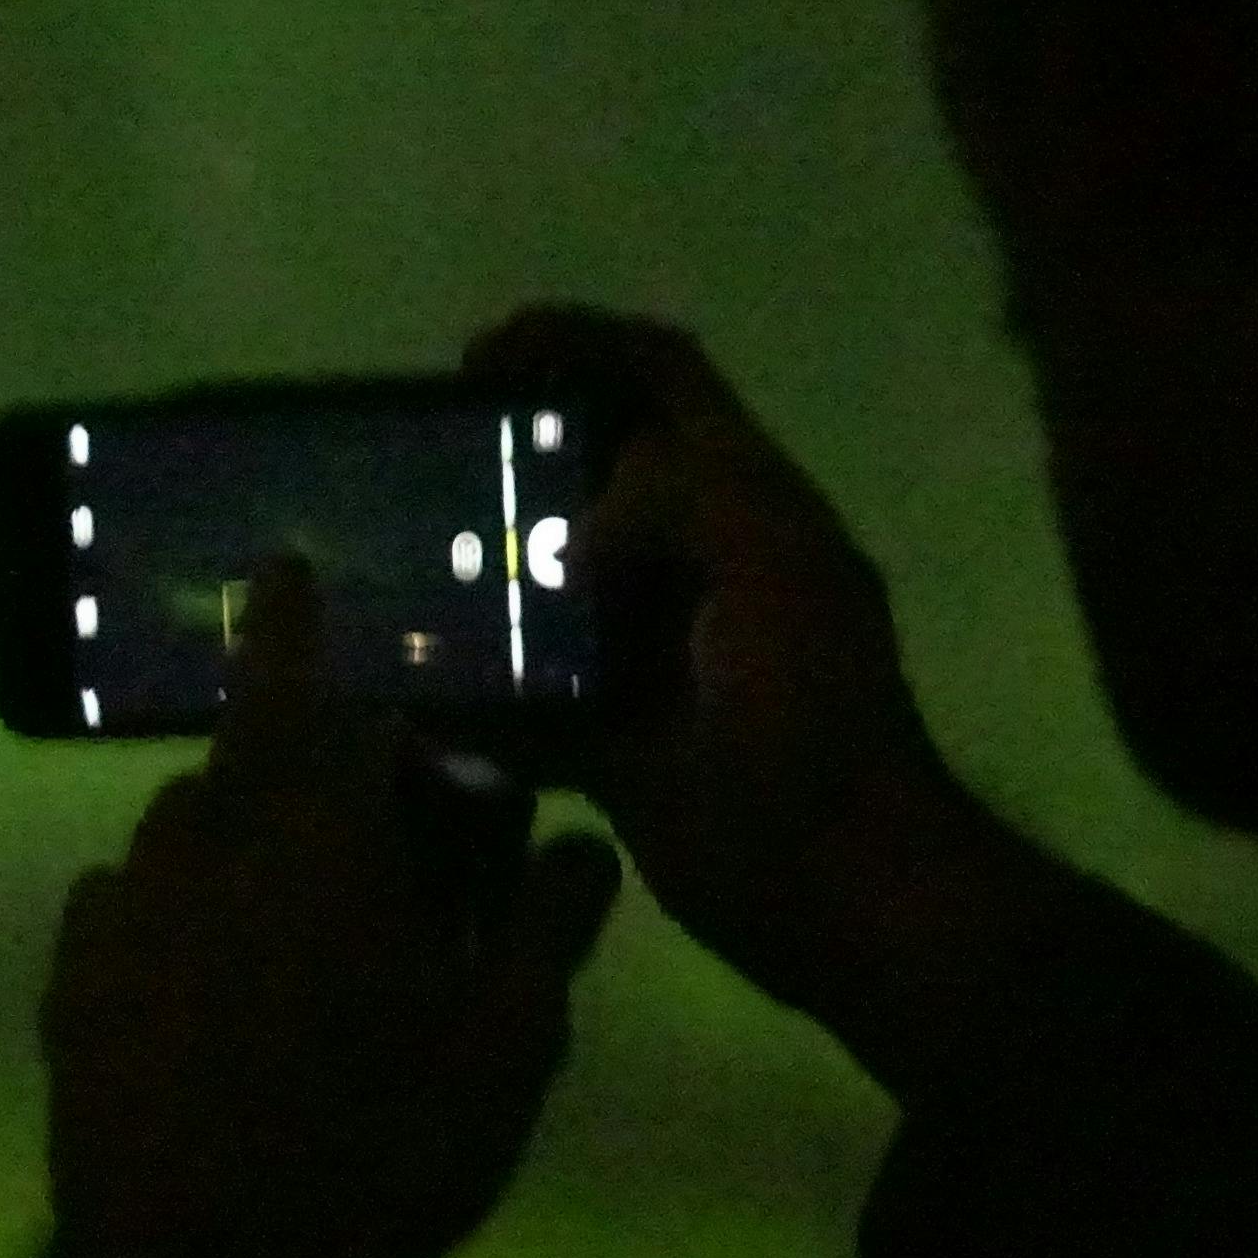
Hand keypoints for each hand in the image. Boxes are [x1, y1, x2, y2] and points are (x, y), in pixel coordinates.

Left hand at [41, 557, 621, 1257]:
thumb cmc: (372, 1148)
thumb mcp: (503, 1050)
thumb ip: (545, 930)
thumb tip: (580, 844)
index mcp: (319, 838)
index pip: (328, 698)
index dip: (325, 649)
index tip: (296, 580)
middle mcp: (206, 843)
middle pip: (243, 746)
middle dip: (272, 707)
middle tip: (298, 705)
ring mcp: (124, 910)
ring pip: (181, 821)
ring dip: (230, 820)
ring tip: (280, 871)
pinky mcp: (71, 982)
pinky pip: (126, 901)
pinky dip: (170, 904)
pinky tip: (201, 958)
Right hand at [466, 306, 994, 1020]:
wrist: (855, 912)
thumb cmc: (816, 747)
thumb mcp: (768, 583)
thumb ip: (684, 503)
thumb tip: (573, 531)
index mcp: (756, 514)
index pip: (664, 381)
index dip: (575, 345)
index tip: (473, 363)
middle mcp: (710, 566)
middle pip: (600, 472)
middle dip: (514, 455)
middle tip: (421, 467)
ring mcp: (670, 657)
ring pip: (562, 578)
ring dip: (487, 564)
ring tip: (402, 567)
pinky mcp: (630, 743)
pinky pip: (537, 691)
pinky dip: (479, 682)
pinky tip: (416, 683)